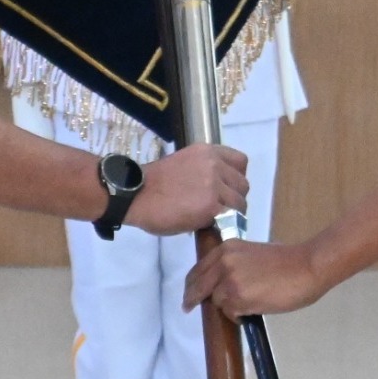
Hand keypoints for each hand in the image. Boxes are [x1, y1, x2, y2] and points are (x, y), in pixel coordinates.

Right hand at [129, 142, 247, 231]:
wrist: (135, 195)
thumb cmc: (153, 183)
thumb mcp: (184, 164)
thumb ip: (204, 172)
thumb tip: (216, 190)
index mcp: (207, 152)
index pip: (240, 161)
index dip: (235, 178)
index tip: (225, 189)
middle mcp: (214, 164)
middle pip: (242, 184)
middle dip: (233, 198)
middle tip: (218, 208)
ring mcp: (215, 184)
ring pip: (240, 202)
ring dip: (230, 213)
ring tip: (213, 219)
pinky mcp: (212, 205)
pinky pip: (230, 217)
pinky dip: (223, 224)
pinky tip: (209, 226)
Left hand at [183, 238, 328, 316]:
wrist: (306, 267)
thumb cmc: (287, 261)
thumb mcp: (251, 254)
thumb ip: (234, 264)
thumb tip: (221, 282)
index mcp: (226, 249)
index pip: (198, 269)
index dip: (191, 283)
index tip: (189, 293)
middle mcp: (223, 263)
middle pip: (197, 286)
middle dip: (192, 298)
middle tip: (188, 307)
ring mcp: (229, 281)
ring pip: (216, 301)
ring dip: (226, 307)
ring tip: (244, 307)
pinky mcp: (238, 299)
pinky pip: (229, 313)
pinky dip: (238, 316)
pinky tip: (251, 312)